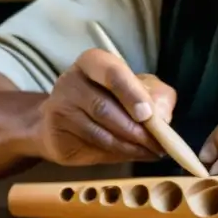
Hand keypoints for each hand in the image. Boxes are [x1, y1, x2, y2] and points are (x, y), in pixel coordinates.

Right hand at [33, 48, 176, 166]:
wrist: (68, 120)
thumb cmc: (113, 97)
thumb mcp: (141, 88)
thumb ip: (157, 96)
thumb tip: (162, 117)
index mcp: (93, 62)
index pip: (112, 73)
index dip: (131, 94)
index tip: (148, 115)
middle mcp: (70, 81)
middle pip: (103, 107)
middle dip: (135, 129)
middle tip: (157, 143)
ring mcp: (58, 108)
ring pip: (98, 132)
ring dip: (129, 146)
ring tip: (150, 152)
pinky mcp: (55, 135)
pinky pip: (90, 148)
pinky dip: (116, 155)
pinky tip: (133, 154)